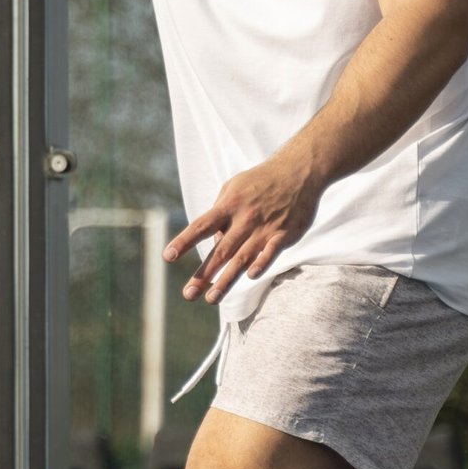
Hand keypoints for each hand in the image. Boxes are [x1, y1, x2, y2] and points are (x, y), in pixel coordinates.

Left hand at [163, 149, 323, 303]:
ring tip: (211, 299)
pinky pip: (272, 251)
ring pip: (243, 258)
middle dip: (204, 274)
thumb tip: (213, 242)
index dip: (184, 242)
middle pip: (221, 251)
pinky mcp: (285, 234)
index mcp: (228, 206)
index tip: (167, 257)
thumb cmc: (259, 182)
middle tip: (188, 294)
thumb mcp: (233, 188)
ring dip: (227, 280)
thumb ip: (220, 213)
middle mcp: (244, 219)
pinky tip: (251, 275)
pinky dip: (262, 262)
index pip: (201, 226)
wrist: (299, 170)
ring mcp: (265, 227)